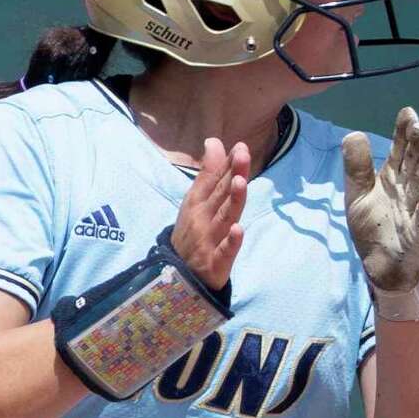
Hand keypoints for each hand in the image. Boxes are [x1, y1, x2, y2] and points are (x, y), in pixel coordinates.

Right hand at [170, 137, 248, 290]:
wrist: (176, 276)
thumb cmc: (191, 233)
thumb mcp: (194, 201)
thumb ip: (208, 173)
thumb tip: (214, 142)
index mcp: (197, 203)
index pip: (213, 180)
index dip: (226, 164)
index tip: (238, 146)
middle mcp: (202, 218)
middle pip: (220, 195)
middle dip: (231, 174)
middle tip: (242, 154)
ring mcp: (209, 240)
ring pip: (224, 217)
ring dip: (232, 200)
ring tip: (240, 182)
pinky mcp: (216, 262)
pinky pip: (224, 251)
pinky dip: (231, 241)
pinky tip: (238, 230)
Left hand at [342, 107, 418, 293]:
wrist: (379, 266)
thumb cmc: (372, 228)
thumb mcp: (357, 195)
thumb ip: (356, 168)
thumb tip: (353, 133)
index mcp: (394, 179)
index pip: (402, 150)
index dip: (405, 132)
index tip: (408, 113)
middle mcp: (409, 191)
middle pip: (418, 164)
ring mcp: (417, 212)